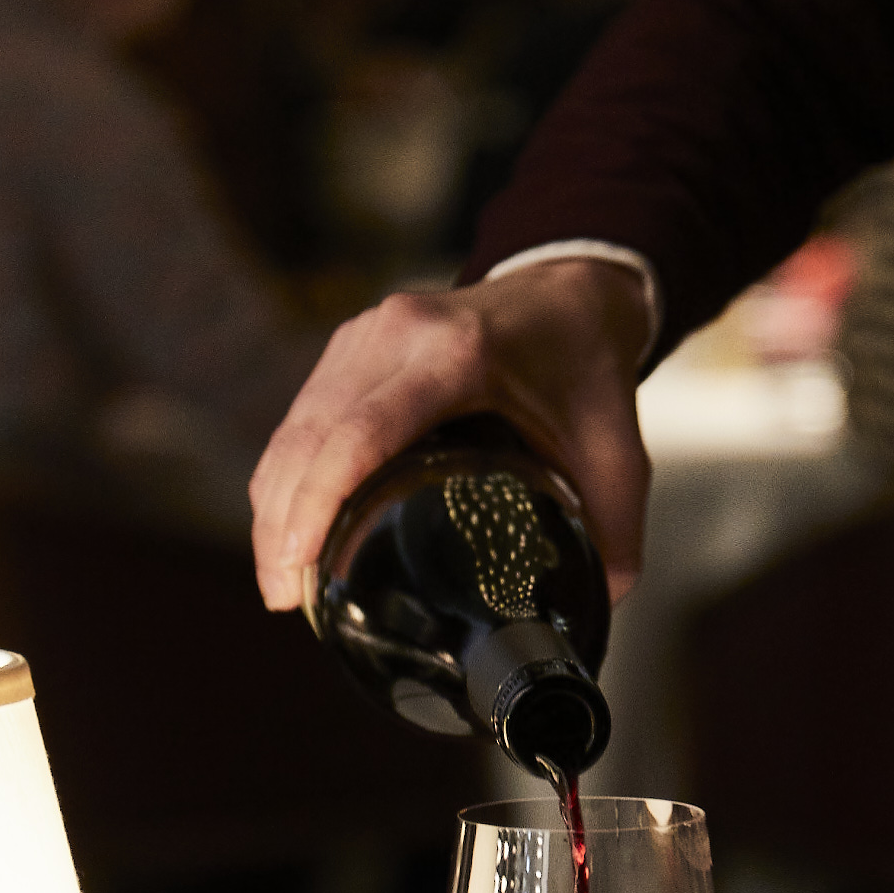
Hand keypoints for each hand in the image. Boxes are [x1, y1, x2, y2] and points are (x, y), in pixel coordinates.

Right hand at [249, 258, 651, 610]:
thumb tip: (603, 601)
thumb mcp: (617, 449)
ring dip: (275, 504)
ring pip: (294, 429)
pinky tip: (289, 529)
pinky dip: (288, 477)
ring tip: (280, 581)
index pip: (362, 430)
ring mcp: (364, 335)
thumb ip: (615, 530)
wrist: (571, 291)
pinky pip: (301, 418)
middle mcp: (395, 334)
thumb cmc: (586, 366)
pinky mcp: (349, 348)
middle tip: (284, 598)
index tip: (301, 562)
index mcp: (455, 353)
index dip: (320, 500)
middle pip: (310, 436)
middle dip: (284, 522)